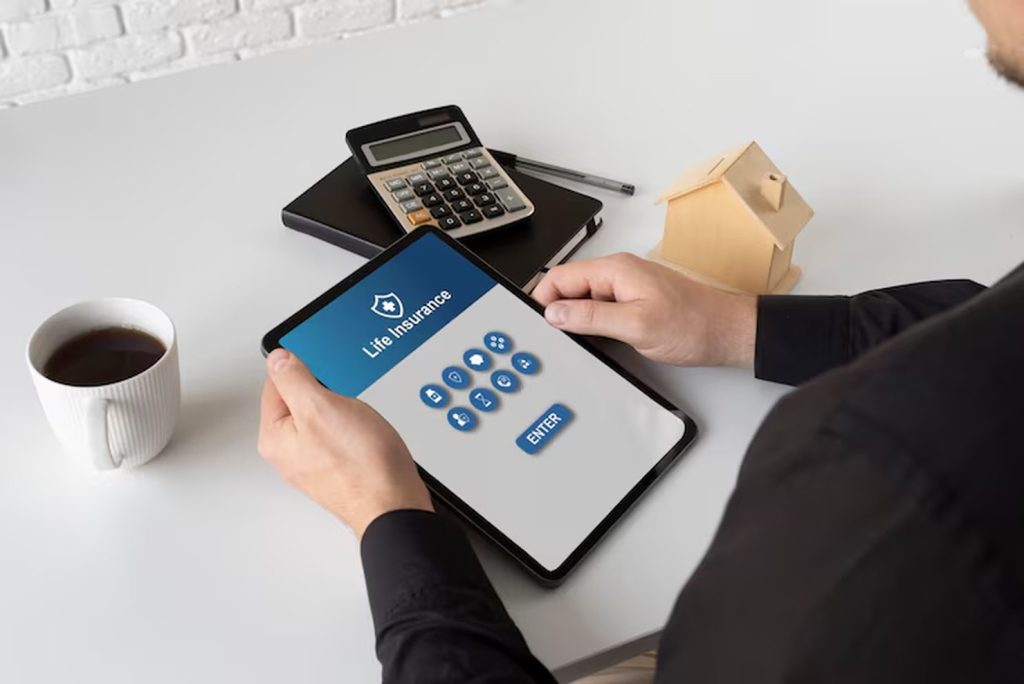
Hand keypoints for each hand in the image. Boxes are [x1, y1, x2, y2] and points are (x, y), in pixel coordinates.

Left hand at [258, 348, 432, 536]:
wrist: (393, 503)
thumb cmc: (360, 464)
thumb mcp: (321, 406)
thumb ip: (294, 379)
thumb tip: (279, 360)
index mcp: (275, 437)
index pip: (275, 384)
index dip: (301, 370)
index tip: (320, 371)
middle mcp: (289, 453)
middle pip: (299, 401)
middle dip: (325, 393)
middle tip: (343, 402)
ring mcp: (313, 463)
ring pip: (323, 418)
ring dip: (342, 411)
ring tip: (358, 422)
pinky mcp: (336, 468)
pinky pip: (339, 435)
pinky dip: (353, 428)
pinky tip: (366, 435)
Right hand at [533, 253, 756, 367]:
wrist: (728, 333)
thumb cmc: (693, 325)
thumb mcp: (636, 325)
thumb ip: (591, 318)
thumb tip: (556, 313)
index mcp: (616, 270)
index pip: (561, 276)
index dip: (543, 299)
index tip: (537, 324)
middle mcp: (619, 274)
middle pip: (570, 288)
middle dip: (558, 311)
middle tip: (556, 338)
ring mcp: (626, 288)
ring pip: (584, 301)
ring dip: (577, 320)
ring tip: (581, 342)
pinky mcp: (634, 303)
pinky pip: (601, 310)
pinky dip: (594, 325)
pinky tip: (600, 342)